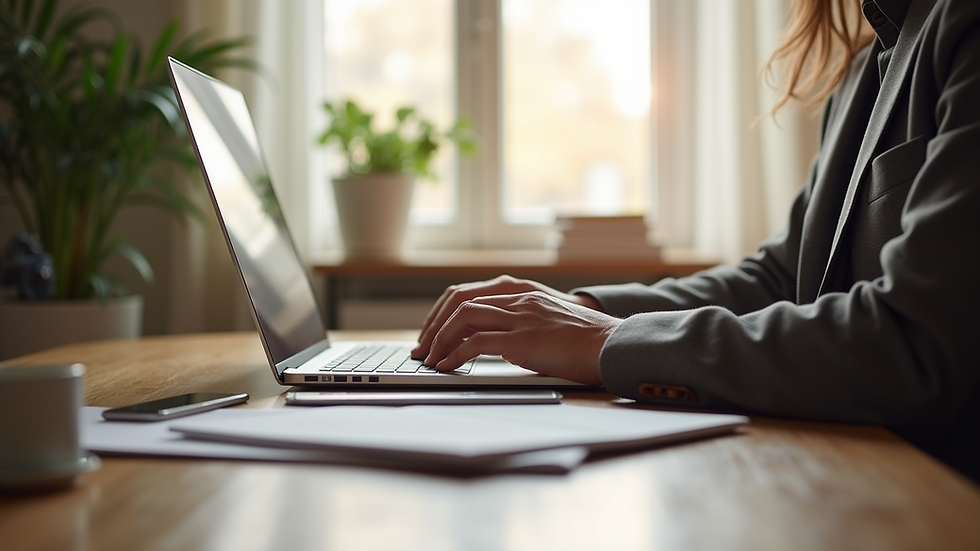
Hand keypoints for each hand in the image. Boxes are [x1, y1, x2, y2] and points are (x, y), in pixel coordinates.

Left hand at [421, 290, 621, 385]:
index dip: (446, 314)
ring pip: (464, 319)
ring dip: (440, 340)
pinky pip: (476, 344)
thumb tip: (499, 346)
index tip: (433, 333)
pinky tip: (447, 367)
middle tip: (423, 349)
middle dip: (435, 327)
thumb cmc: (588, 343)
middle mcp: (519, 301)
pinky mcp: (524, 340)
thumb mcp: (551, 325)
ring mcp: (521, 318)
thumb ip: (525, 327)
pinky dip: (455, 355)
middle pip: (461, 303)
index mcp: (524, 295)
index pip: (472, 295)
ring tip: (431, 360)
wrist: (614, 346)